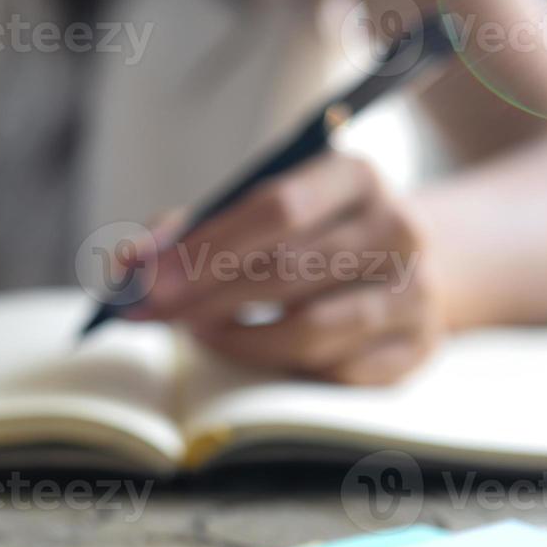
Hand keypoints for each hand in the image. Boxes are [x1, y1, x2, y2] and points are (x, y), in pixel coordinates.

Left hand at [137, 153, 448, 384]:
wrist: (397, 268)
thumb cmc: (303, 237)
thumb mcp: (254, 213)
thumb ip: (187, 230)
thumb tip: (127, 263)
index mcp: (354, 175)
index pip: (277, 208)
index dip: (205, 248)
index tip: (148, 281)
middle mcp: (398, 227)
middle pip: (288, 269)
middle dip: (205, 298)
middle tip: (152, 315)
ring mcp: (417, 290)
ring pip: (313, 329)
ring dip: (240, 339)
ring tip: (199, 333)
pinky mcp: (419, 348)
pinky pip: (336, 372)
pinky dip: (282, 367)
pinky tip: (253, 351)